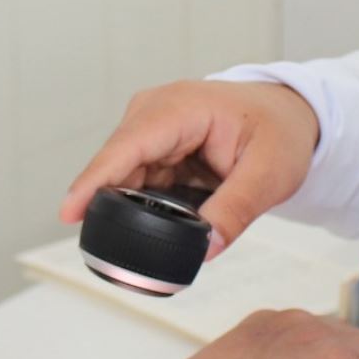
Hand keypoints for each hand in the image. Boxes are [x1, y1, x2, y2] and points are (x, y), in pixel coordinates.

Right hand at [60, 81, 320, 254]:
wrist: (290, 114)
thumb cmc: (281, 131)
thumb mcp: (270, 174)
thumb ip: (236, 211)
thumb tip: (204, 249)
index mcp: (180, 108)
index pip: (126, 147)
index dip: (95, 181)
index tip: (69, 213)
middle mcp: (155, 111)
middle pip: (117, 165)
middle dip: (118, 206)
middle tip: (132, 251)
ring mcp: (151, 127)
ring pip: (124, 177)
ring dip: (138, 208)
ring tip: (170, 229)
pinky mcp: (154, 146)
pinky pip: (137, 180)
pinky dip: (147, 204)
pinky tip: (166, 220)